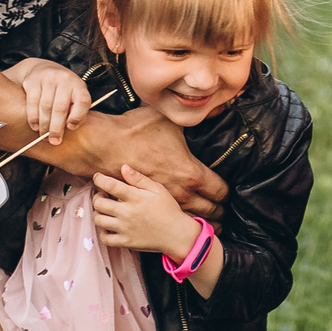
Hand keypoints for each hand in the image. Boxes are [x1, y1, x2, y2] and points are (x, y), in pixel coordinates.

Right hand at [4, 57, 89, 146]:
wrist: (44, 69)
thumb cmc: (64, 91)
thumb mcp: (74, 97)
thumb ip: (76, 111)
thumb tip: (70, 127)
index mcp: (79, 85)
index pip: (83, 101)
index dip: (78, 116)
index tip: (71, 128)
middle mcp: (65, 79)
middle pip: (60, 107)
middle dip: (56, 128)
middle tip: (54, 141)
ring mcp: (48, 78)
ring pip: (45, 107)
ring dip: (44, 125)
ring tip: (44, 136)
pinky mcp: (33, 81)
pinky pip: (32, 103)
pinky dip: (33, 118)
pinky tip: (35, 126)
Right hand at [47, 107, 230, 217]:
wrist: (103, 146)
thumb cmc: (136, 131)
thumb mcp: (169, 120)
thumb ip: (191, 118)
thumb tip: (209, 107)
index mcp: (191, 172)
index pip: (220, 191)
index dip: (227, 194)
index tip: (228, 194)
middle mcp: (181, 192)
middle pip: (209, 210)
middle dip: (218, 211)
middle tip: (223, 212)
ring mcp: (163, 202)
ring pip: (190, 219)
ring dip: (200, 221)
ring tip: (208, 222)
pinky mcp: (147, 207)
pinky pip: (168, 220)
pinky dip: (177, 221)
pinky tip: (179, 220)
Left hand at [92, 165, 200, 259]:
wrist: (177, 234)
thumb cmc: (168, 209)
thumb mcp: (157, 189)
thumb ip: (139, 178)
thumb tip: (123, 167)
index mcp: (135, 197)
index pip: (109, 185)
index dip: (99, 179)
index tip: (97, 177)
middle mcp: (127, 213)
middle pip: (99, 203)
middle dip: (97, 196)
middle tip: (103, 195)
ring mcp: (125, 229)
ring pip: (98, 220)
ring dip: (98, 214)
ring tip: (105, 211)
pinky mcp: (125, 242)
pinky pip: (105, 238)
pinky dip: (103, 233)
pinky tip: (110, 227)